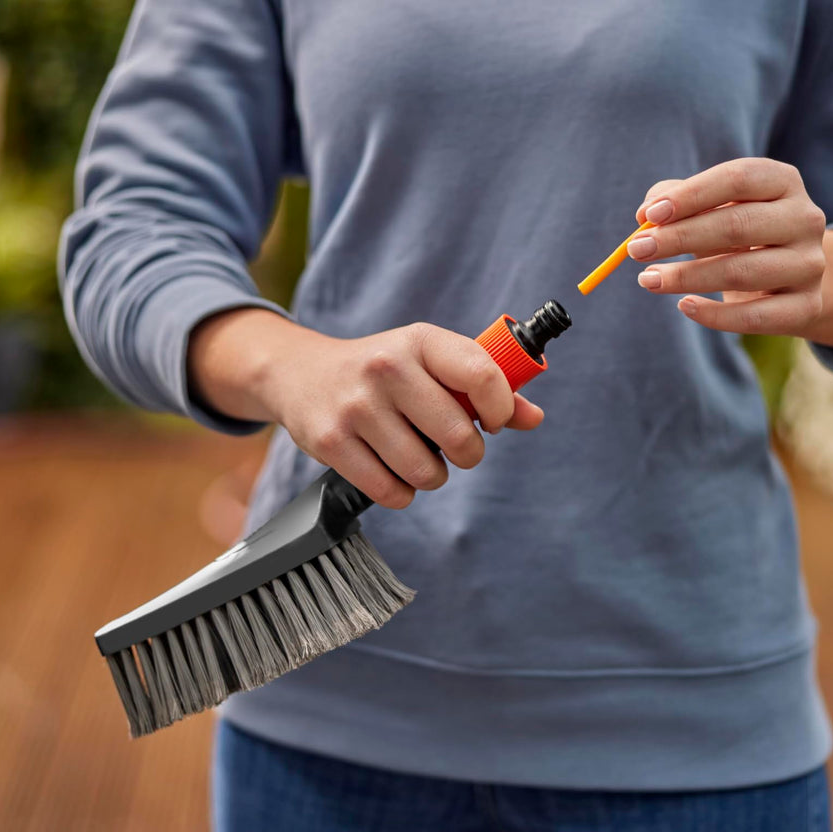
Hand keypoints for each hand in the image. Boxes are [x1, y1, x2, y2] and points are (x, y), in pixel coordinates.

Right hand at [188, 310, 543, 508]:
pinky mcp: (330, 442)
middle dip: (466, 453)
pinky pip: (390, 491)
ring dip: (432, 476)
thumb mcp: (430, 361)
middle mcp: (387, 368)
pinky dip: (401, 492)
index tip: (492, 421)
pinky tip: (392, 470)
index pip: (484, 376)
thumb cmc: (383, 370)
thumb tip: (533, 417)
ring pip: (425, 471)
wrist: (299, 373)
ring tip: (418, 456)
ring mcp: (356, 406)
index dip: (501, 409)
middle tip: (454, 446)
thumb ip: (484, 386)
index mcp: (421, 340)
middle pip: (458, 436)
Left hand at [629, 158, 832, 349]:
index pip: (737, 179)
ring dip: (686, 278)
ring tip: (648, 280)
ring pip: (741, 272)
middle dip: (679, 238)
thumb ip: (677, 200)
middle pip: (737, 225)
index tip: (650, 215)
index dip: (691, 196)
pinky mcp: (807, 305)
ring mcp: (810, 264)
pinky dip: (714, 315)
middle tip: (637, 250)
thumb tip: (645, 215)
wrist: (791, 274)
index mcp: (783, 181)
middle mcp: (805, 218)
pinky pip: (754, 317)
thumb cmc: (740, 230)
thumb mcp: (714, 205)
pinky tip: (684, 307)